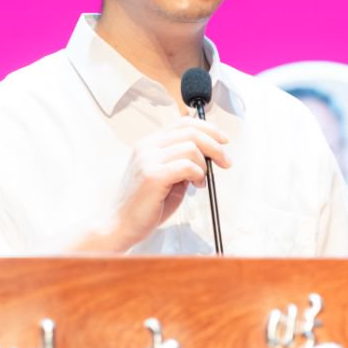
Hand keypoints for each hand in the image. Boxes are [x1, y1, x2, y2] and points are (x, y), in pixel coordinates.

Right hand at [71, 117, 230, 251]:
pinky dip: (198, 174)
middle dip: (215, 146)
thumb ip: (182, 161)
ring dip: (204, 165)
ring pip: (191, 148)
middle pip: (191, 132)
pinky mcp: (152, 175)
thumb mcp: (167, 175)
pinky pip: (186, 166)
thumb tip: (209, 153)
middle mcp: (147, 147)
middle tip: (225, 161)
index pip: (183, 123)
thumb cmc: (145, 204)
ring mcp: (148, 159)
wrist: (122, 225)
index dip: (208, 129)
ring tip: (201, 180)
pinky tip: (195, 185)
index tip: (223, 141)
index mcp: (149, 143)